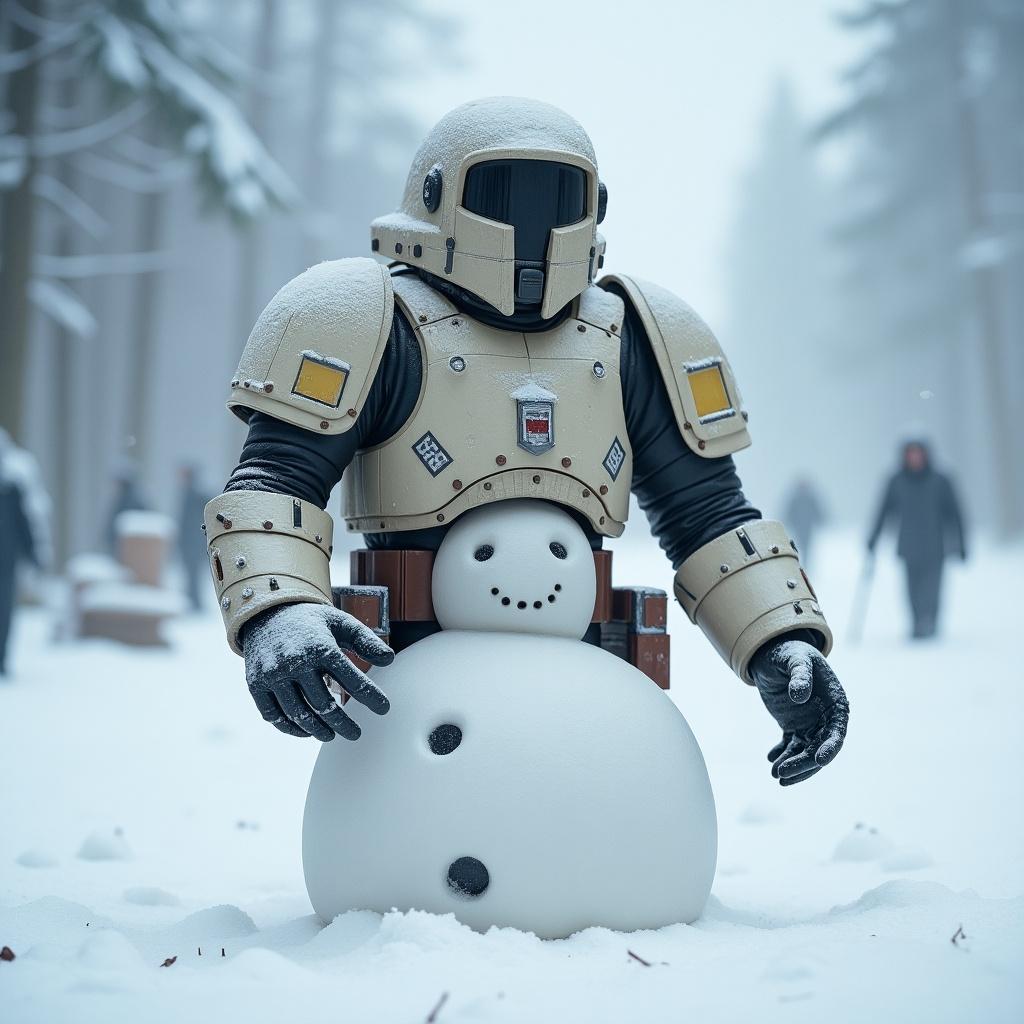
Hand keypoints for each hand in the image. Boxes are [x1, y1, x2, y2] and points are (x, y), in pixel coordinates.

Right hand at [242, 602, 393, 740]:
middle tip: (356, 733)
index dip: (370, 697)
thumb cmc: (311, 622)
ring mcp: (273, 675)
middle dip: (343, 723)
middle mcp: (295, 662)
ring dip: (317, 730)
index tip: (384, 709)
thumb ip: (366, 640)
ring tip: (331, 735)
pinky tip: (306, 731)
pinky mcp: (256, 685)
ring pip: (298, 714)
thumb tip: (389, 659)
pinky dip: (290, 728)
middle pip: (323, 704)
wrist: (267, 613)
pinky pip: (273, 715)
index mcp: (321, 647)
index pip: (351, 679)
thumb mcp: (341, 623)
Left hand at [748, 637, 848, 785]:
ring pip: (804, 752)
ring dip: (792, 764)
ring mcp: (810, 724)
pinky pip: (790, 746)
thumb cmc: (791, 653)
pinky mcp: (794, 726)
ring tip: (775, 774)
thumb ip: (800, 675)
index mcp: (835, 703)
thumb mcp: (795, 659)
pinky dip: (781, 755)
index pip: (836, 732)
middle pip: (818, 748)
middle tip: (781, 774)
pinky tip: (770, 759)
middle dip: (803, 764)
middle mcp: (826, 718)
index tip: (819, 760)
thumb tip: (799, 695)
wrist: (775, 653)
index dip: (830, 748)